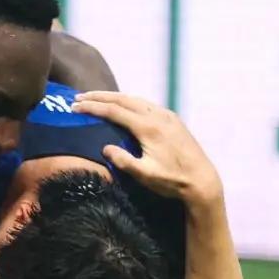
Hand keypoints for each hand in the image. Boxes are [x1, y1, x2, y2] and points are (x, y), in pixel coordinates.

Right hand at [72, 91, 221, 206]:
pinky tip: (123, 105)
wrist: (203, 181)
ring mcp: (167, 116)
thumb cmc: (173, 181)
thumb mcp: (145, 175)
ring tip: (96, 98)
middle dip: (99, 97)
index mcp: (148, 127)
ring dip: (114, 97)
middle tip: (79, 97)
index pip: (114, 111)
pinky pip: (146, 104)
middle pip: (123, 99)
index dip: (93, 107)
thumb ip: (123, 161)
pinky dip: (129, 101)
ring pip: (135, 99)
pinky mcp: (173, 120)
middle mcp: (157, 116)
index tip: (75, 107)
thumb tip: (105, 148)